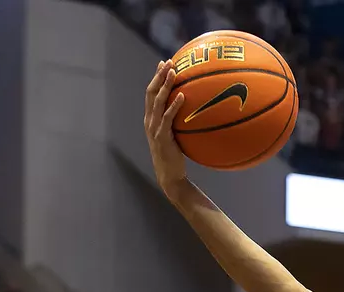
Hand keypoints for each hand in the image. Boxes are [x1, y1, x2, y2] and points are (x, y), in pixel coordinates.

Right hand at [143, 60, 188, 196]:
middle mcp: (149, 121)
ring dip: (165, 85)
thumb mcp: (175, 136)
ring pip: (157, 102)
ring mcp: (154, 129)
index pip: (150, 93)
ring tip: (174, 72)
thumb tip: (194, 110)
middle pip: (151, 93)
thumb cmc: (175, 157)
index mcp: (150, 119)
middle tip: (168, 62)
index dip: (156, 78)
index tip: (164, 63)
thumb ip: (179, 123)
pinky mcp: (161, 137)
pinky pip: (167, 118)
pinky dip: (174, 105)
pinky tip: (182, 95)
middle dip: (159, 76)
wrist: (170, 176)